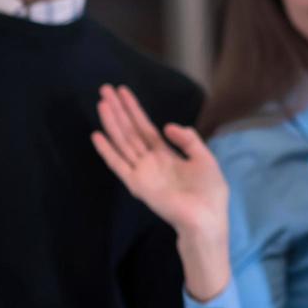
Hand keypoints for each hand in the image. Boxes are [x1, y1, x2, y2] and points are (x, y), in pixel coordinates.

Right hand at [92, 84, 228, 238]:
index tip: (123, 91)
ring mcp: (142, 172)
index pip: (145, 128)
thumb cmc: (209, 192)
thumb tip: (167, 125)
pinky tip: (97, 135)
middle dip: (119, 110)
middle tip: (105, 89)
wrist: (207, 218)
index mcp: (166, 155)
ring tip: (101, 103)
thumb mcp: (204, 158)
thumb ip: (187, 140)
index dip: (134, 110)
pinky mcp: (138, 184)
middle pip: (130, 131)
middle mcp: (150, 161)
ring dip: (112, 123)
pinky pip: (119, 165)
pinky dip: (108, 151)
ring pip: (123, 142)